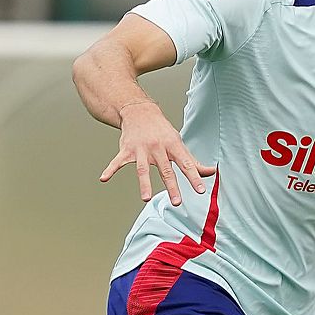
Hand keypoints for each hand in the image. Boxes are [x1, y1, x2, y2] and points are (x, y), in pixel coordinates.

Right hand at [99, 101, 216, 205]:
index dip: (194, 177)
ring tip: (146, 199)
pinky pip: (118, 161)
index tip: (200, 190)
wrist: (140, 112)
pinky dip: (110, 169)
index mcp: (173, 147)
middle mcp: (158, 148)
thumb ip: (193, 161)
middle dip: (172, 186)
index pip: (186, 164)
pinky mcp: (127, 150)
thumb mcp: (179, 143)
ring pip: (143, 169)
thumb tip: (211, 172)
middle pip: (166, 170)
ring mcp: (141, 150)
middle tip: (177, 202)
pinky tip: (104, 178)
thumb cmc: (162, 131)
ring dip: (144, 184)